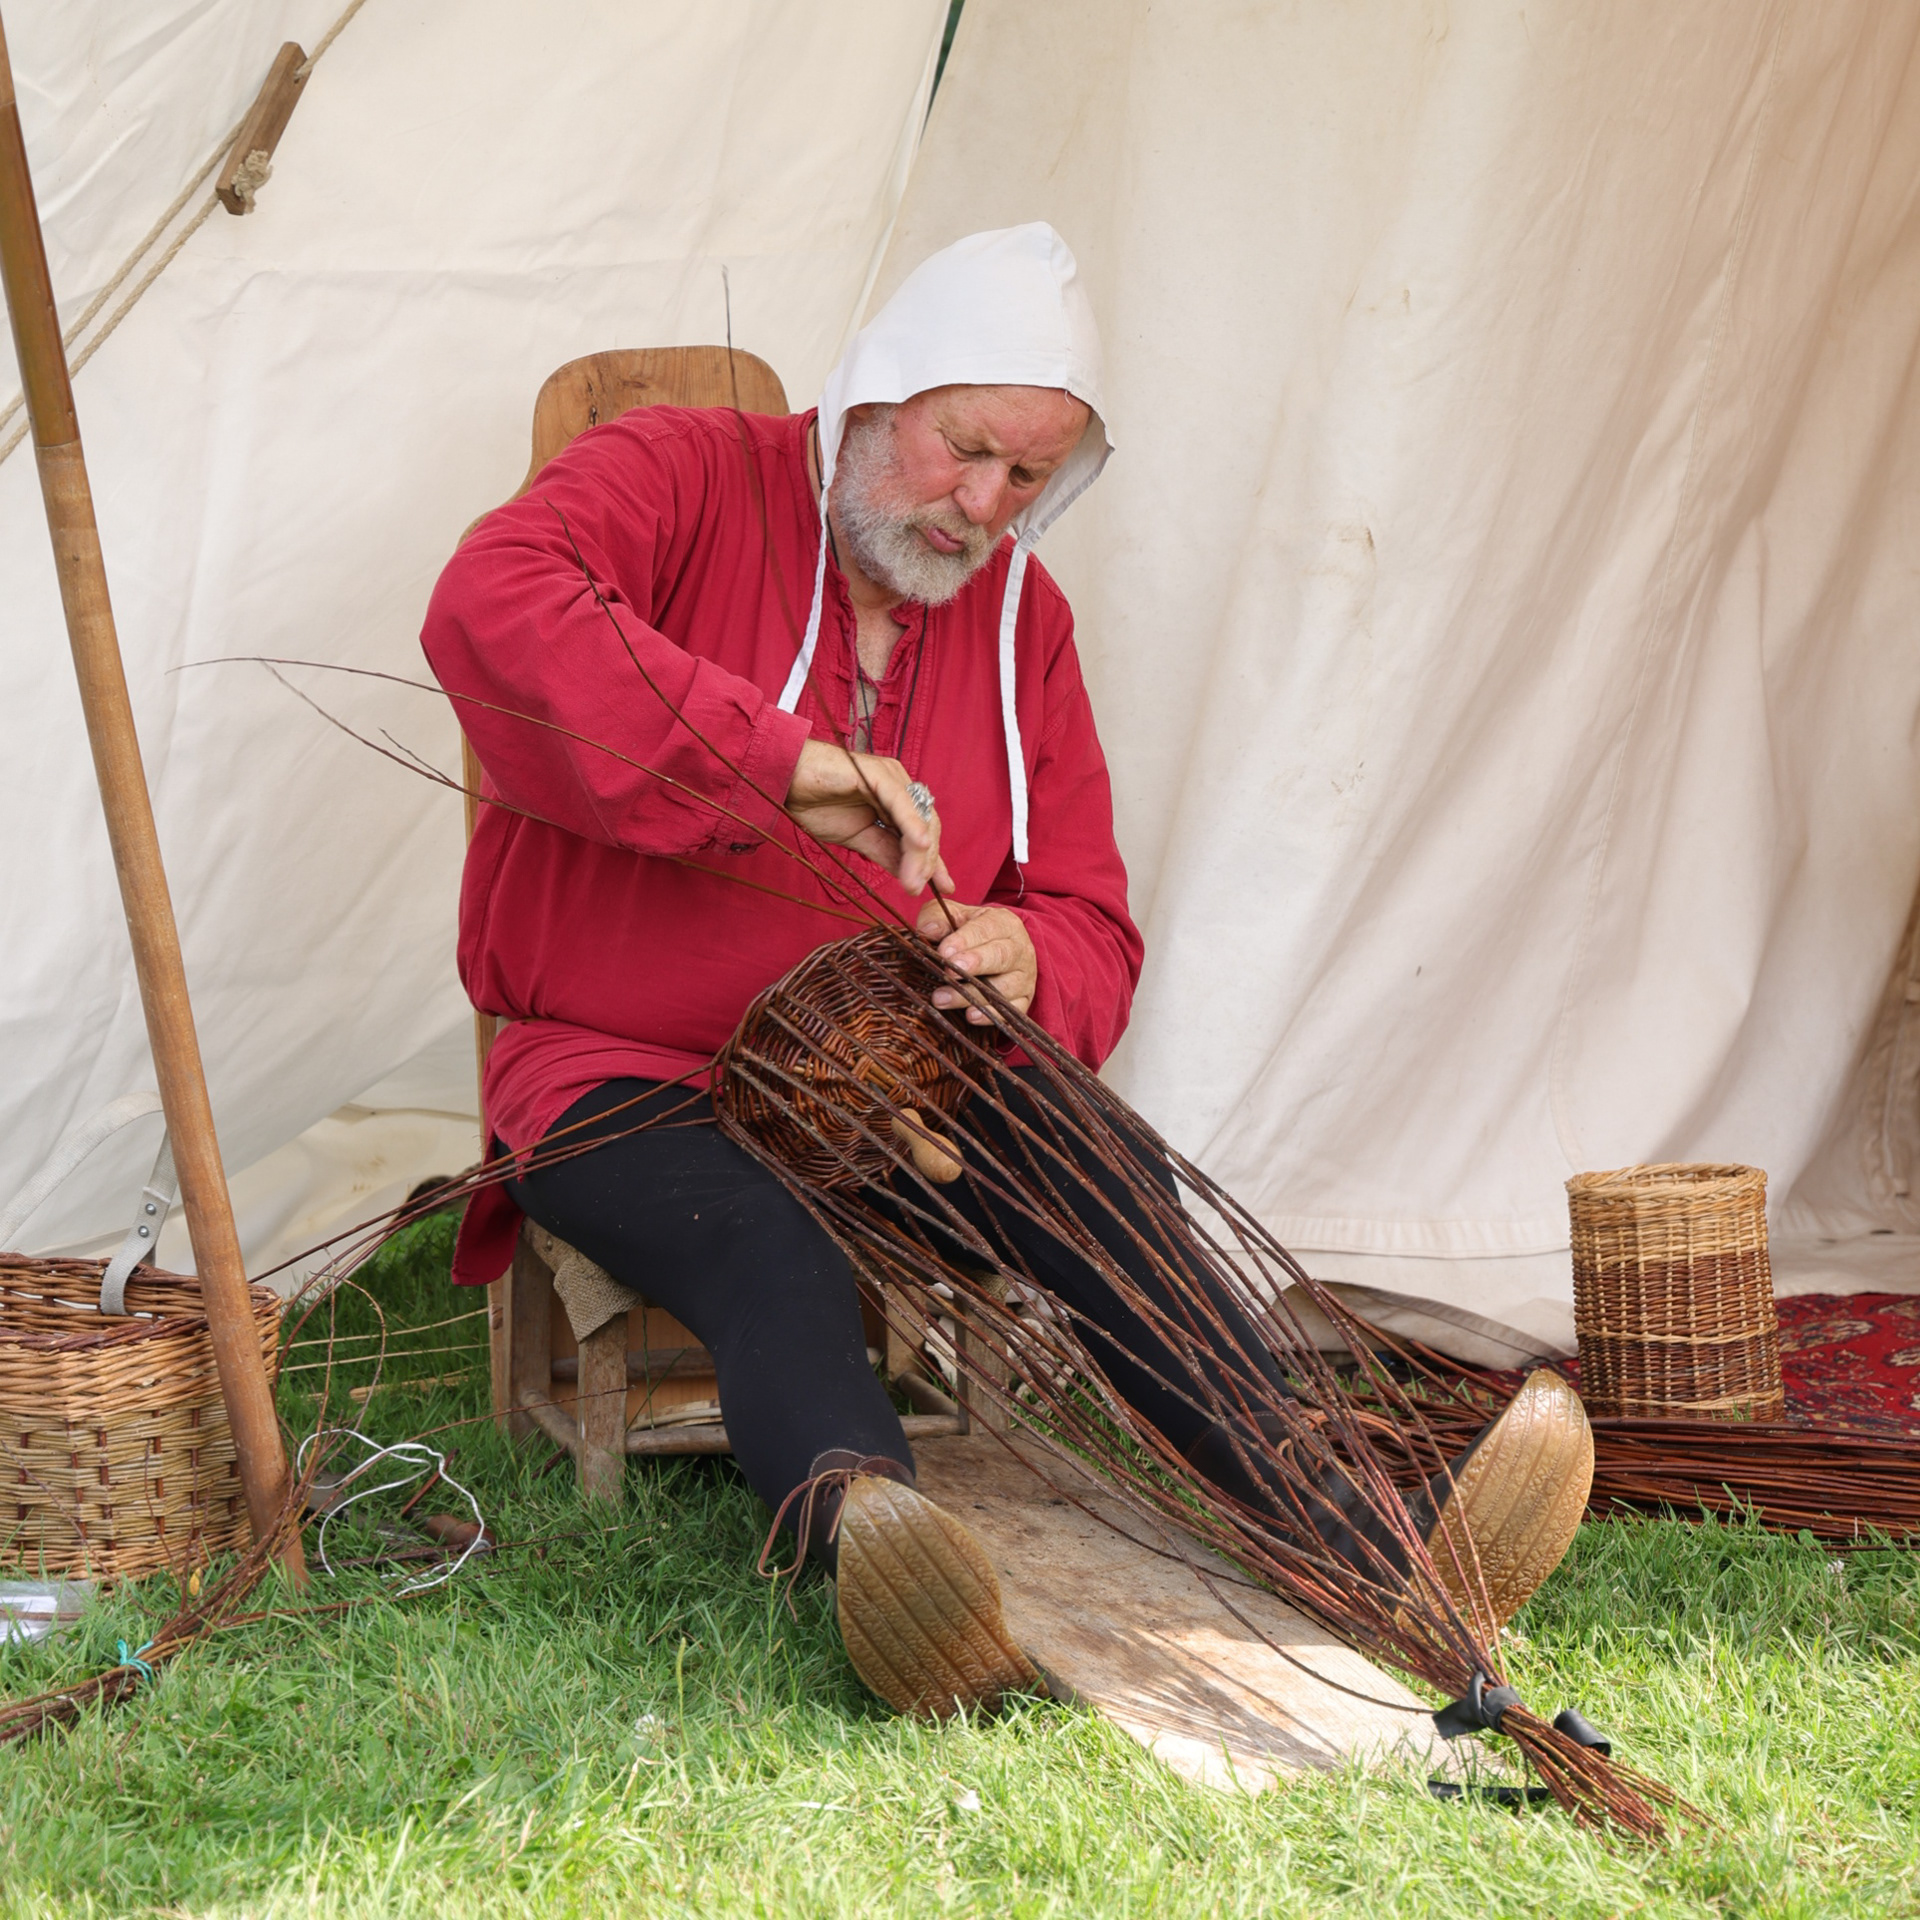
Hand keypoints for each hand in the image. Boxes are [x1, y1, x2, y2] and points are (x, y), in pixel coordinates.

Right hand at [783, 740, 951, 893]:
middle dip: (927, 862)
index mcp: (897, 800)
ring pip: (918, 817)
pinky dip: (912, 825)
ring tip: (914, 881)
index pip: (923, 833)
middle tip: (917, 889)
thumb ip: (885, 853)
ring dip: (919, 853)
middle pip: (927, 826)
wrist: (786, 780)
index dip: (933, 861)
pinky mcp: (879, 773)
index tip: (944, 887)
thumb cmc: (816, 804)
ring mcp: (892, 777)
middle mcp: (900, 786)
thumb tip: (911, 876)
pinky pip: (901, 802)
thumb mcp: (858, 839)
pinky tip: (918, 846)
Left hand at [916, 897, 1036, 1023]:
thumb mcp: (955, 917)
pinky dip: (991, 1016)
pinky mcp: (1023, 1000)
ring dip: (973, 995)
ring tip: (942, 999)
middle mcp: (1020, 949)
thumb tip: (926, 930)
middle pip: (1001, 956)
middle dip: (975, 964)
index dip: (964, 941)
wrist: (997, 951)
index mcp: (1005, 923)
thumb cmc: (971, 933)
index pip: (986, 929)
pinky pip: (1011, 1011)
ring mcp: (1024, 977)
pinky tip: (970, 1016)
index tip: (943, 952)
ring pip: (1003, 988)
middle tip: (948, 973)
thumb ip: (939, 918)